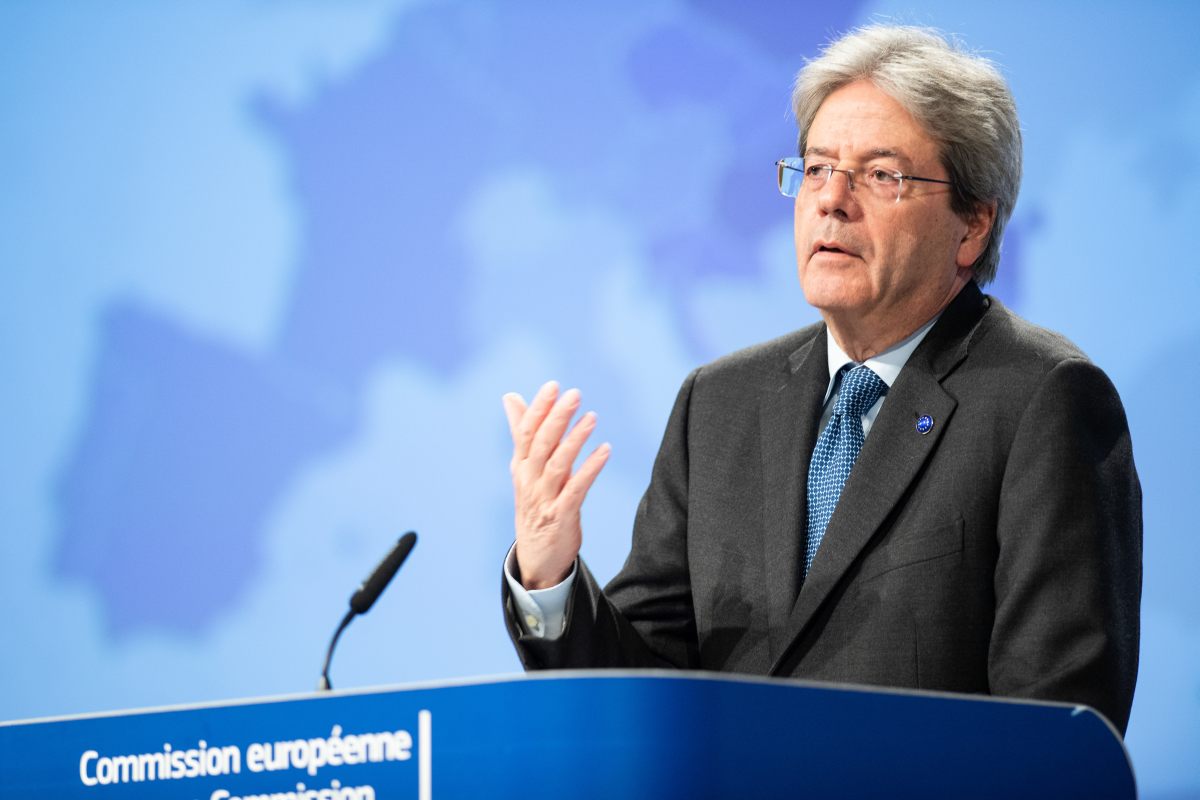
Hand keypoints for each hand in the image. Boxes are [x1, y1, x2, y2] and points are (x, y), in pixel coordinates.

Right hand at [503, 381, 610, 588]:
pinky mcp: (561, 516)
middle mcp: (529, 481)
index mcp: (520, 467)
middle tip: (574, 394)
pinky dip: (590, 468)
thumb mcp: (524, 468)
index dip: (538, 409)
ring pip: (558, 464)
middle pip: (541, 445)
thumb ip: (521, 432)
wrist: (536, 558)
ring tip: (592, 417)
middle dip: (557, 418)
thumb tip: (510, 397)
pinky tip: (604, 450)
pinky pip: (576, 488)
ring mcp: (544, 499)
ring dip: (575, 439)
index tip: (552, 386)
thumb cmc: (534, 505)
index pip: (526, 433)